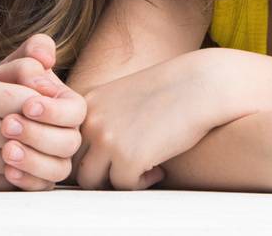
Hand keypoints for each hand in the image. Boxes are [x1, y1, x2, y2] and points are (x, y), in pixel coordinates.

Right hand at [0, 34, 77, 190]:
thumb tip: (48, 57)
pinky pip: (12, 185)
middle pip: (29, 135)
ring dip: (43, 157)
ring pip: (23, 163)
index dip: (49, 106)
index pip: (28, 101)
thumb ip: (26, 59)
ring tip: (47, 149)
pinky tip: (31, 166)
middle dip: (50, 134)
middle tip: (54, 132)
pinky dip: (29, 177)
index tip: (48, 109)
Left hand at [73, 53, 220, 189]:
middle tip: (126, 166)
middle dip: (100, 171)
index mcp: (87, 104)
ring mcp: (107, 140)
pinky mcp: (128, 158)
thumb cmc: (167, 91)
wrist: (200, 86)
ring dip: (115, 180)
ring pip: (92, 181)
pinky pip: (123, 186)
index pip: (71, 143)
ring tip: (141, 168)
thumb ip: (101, 120)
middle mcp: (91, 121)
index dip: (92, 154)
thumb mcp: (121, 96)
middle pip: (76, 165)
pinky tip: (158, 168)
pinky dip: (141, 183)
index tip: (117, 152)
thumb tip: (91, 157)